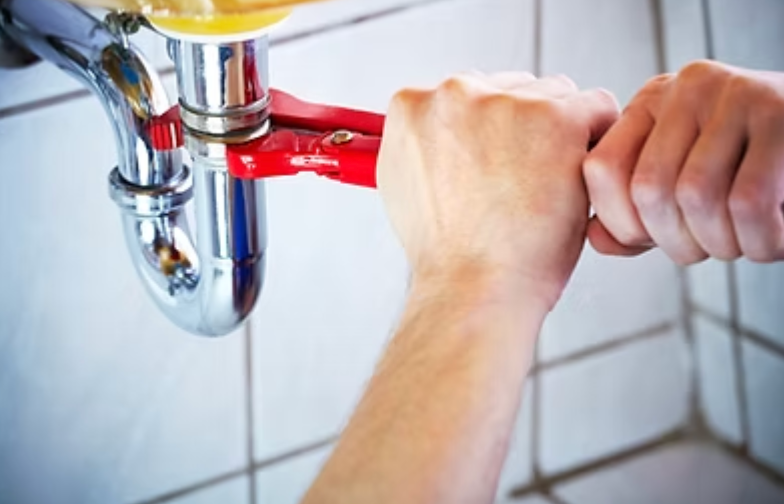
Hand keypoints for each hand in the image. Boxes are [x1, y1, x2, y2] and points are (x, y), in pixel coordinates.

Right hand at [377, 72, 618, 308]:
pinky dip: (597, 142)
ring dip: (560, 133)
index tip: (496, 164)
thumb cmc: (448, 254)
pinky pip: (597, 109)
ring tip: (545, 187)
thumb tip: (443, 132)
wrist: (474, 287)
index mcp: (413, 106)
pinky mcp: (556, 117)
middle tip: (523, 183)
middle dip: (524, 129)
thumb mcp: (405, 187)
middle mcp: (454, 92)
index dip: (489, 132)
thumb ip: (424, 145)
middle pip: (511, 89)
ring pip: (555, 96)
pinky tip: (575, 179)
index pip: (468, 94)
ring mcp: (505, 102)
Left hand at [584, 60, 783, 263]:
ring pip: (696, 195)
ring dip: (719, 243)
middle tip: (708, 248)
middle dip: (675, 241)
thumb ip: (633, 216)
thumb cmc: (748, 174)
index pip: (602, 169)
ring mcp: (736, 94)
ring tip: (742, 243)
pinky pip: (749, 201)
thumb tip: (595, 237)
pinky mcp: (782, 113)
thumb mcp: (680, 189)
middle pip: (649, 188)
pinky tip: (771, 240)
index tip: (653, 240)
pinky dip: (759, 240)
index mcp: (650, 103)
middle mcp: (687, 88)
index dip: (621, 223)